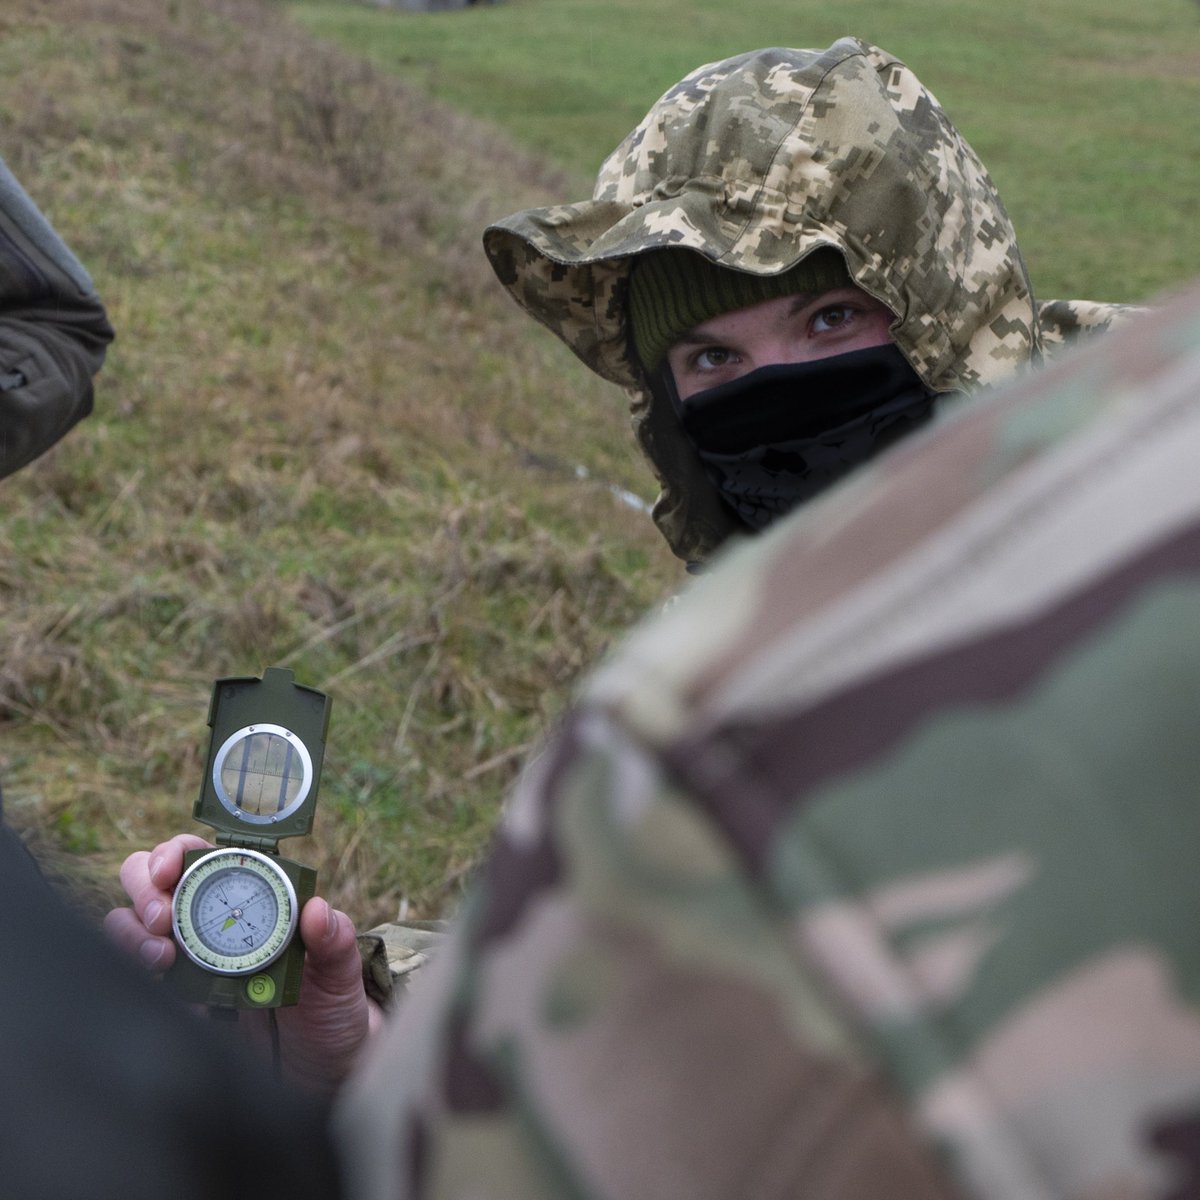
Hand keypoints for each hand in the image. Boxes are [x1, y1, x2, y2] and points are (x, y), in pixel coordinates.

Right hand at [104, 834, 382, 1091]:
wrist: (318, 1067)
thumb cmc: (332, 1006)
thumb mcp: (340, 972)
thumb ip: (334, 941)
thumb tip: (317, 910)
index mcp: (251, 897)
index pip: (201, 856)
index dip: (175, 853)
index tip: (169, 871)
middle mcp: (211, 920)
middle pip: (152, 881)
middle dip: (144, 888)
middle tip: (161, 919)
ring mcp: (188, 958)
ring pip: (132, 923)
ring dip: (131, 930)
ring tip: (159, 956)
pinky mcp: (175, 999)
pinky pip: (134, 975)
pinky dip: (131, 970)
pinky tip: (159, 982)